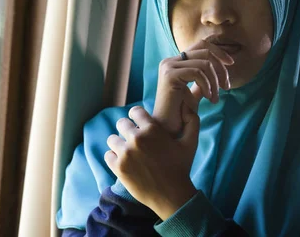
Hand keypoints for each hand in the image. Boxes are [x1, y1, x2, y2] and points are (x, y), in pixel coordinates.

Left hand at [105, 105, 199, 219]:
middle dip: (127, 129)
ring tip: (128, 151)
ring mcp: (125, 153)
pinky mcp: (118, 168)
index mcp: (152, 129)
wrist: (171, 195)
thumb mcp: (191, 142)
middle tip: (134, 139)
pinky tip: (124, 161)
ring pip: (112, 139)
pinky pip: (108, 155)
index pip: (134, 111)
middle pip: (121, 123)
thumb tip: (187, 105)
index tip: (139, 123)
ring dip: (119, 143)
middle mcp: (136, 139)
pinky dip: (114, 157)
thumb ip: (192, 120)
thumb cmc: (181, 167)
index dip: (137, 116)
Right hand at [153, 36, 233, 135]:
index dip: (219, 51)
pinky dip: (207, 85)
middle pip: (205, 50)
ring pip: (204, 63)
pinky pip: (198, 72)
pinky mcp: (169, 75)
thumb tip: (218, 68)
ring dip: (215, 81)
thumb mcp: (196, 91)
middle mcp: (170, 61)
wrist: (168, 129)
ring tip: (215, 98)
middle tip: (226, 86)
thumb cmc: (181, 113)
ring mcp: (168, 66)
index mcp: (176, 62)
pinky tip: (208, 98)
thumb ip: (204, 78)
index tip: (231, 63)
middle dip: (221, 68)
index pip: (201, 45)